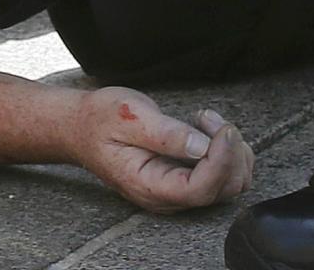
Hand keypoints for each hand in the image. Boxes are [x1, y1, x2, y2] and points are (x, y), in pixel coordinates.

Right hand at [74, 89, 253, 213]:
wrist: (81, 127)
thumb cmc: (99, 120)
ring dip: (232, 152)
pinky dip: (227, 153)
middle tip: (208, 118)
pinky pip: (222, 177)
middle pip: (222, 189)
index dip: (221, 160)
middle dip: (229, 152)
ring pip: (228, 185)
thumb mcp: (128, 117)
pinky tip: (208, 130)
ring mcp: (176, 191)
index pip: (199, 188)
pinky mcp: (184, 181)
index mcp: (147, 185)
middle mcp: (165, 196)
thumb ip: (165, 133)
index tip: (224, 129)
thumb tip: (201, 146)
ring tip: (207, 121)